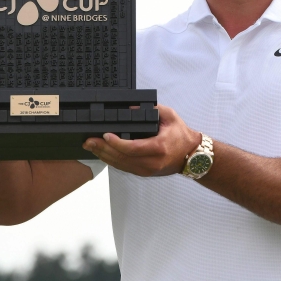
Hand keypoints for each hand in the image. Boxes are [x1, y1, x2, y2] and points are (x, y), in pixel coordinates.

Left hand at [82, 105, 200, 176]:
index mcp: (159, 147)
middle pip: (122, 158)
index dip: (116, 143)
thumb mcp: (170, 116)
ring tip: (91, 147)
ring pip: (121, 165)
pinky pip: (124, 168)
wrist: (191, 156)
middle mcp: (152, 162)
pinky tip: (102, 154)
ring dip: (104, 156)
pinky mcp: (144, 173)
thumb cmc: (181, 135)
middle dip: (103, 149)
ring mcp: (147, 170)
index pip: (132, 148)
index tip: (105, 135)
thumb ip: (152, 109)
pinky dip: (112, 161)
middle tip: (89, 141)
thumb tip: (131, 108)